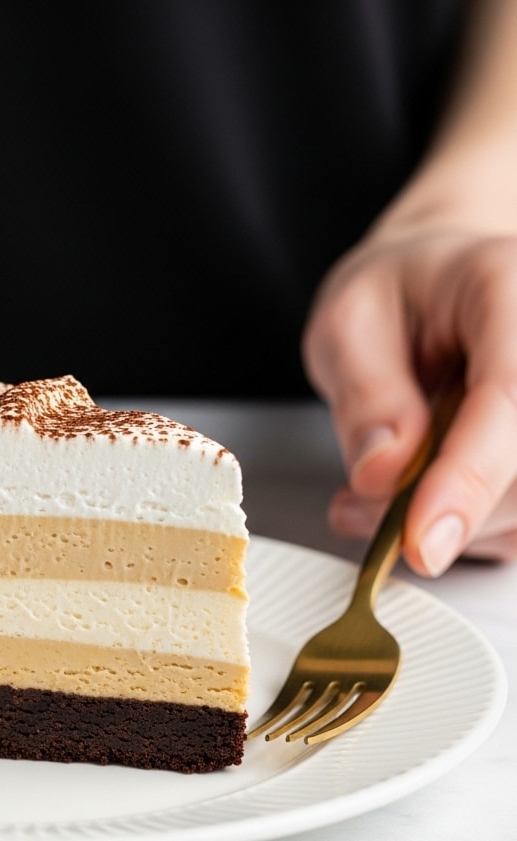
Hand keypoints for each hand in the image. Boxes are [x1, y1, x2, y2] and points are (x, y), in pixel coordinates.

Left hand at [303, 227, 516, 576]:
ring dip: (442, 526)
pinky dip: (454, 529)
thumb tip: (383, 474)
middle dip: (440, 507)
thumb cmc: (393, 298)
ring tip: (365, 500)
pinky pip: (513, 523)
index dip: (469, 477)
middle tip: (358, 507)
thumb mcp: (348, 326)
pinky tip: (402, 504)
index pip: (512, 396)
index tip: (422, 540)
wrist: (432, 292)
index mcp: (511, 292)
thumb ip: (365, 395)